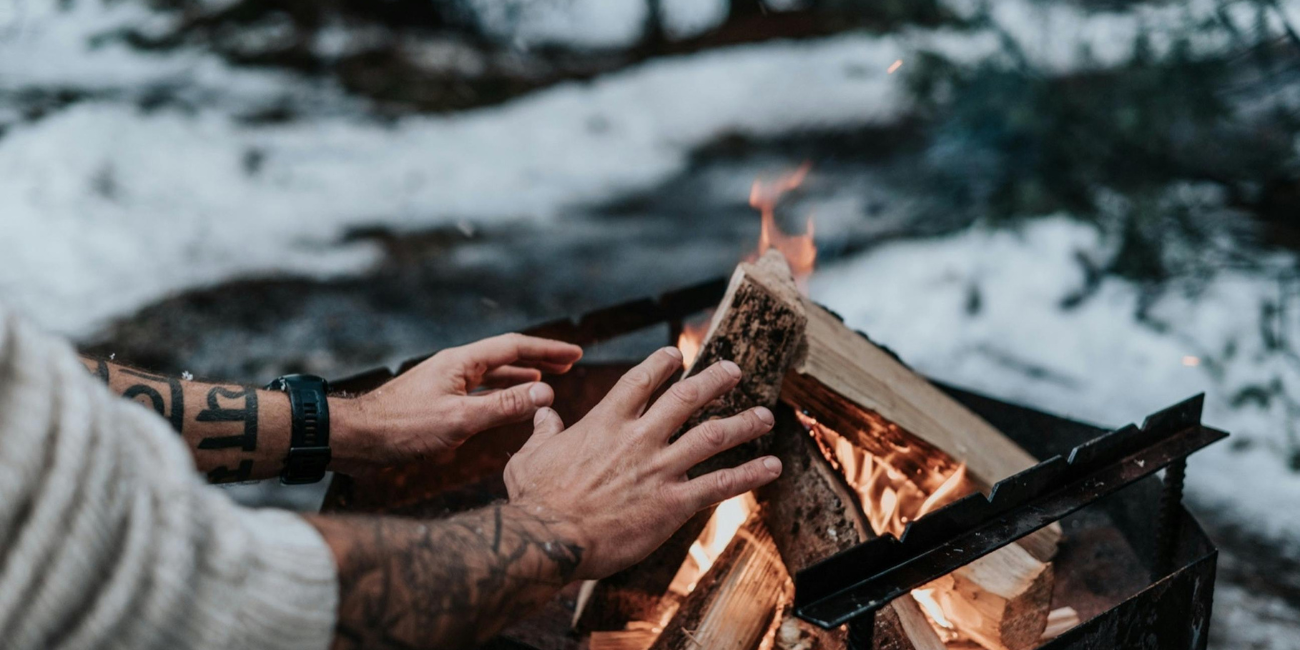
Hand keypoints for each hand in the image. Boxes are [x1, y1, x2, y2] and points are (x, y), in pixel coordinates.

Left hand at [332, 333, 582, 472]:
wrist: (355, 440)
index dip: (547, 350)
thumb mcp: (459, 420)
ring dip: (520, 379)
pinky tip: (506, 406)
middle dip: (538, 360)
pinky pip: (478, 394)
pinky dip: (499, 396)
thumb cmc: (401, 429)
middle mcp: (455, 368)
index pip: (514, 347)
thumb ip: (504, 407)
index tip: (575, 353)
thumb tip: (546, 395)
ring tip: (545, 384)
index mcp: (461, 362)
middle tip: (568, 364)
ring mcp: (445, 384)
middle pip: (505, 357)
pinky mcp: (437, 403)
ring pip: (492, 376)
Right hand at [503, 347, 781, 579]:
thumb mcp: (530, 456)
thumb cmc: (535, 500)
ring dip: (743, 423)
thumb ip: (542, 431)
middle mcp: (639, 438)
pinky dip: (749, 474)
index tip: (677, 355)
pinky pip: (720, 484)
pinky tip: (772, 467)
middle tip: (735, 370)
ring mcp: (659, 469)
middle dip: (715, 380)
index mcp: (605, 422)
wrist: (547, 538)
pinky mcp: (672, 503)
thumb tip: (542, 412)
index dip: (662, 363)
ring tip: (764, 416)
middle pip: (687, 398)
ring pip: (712, 436)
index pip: (641, 380)